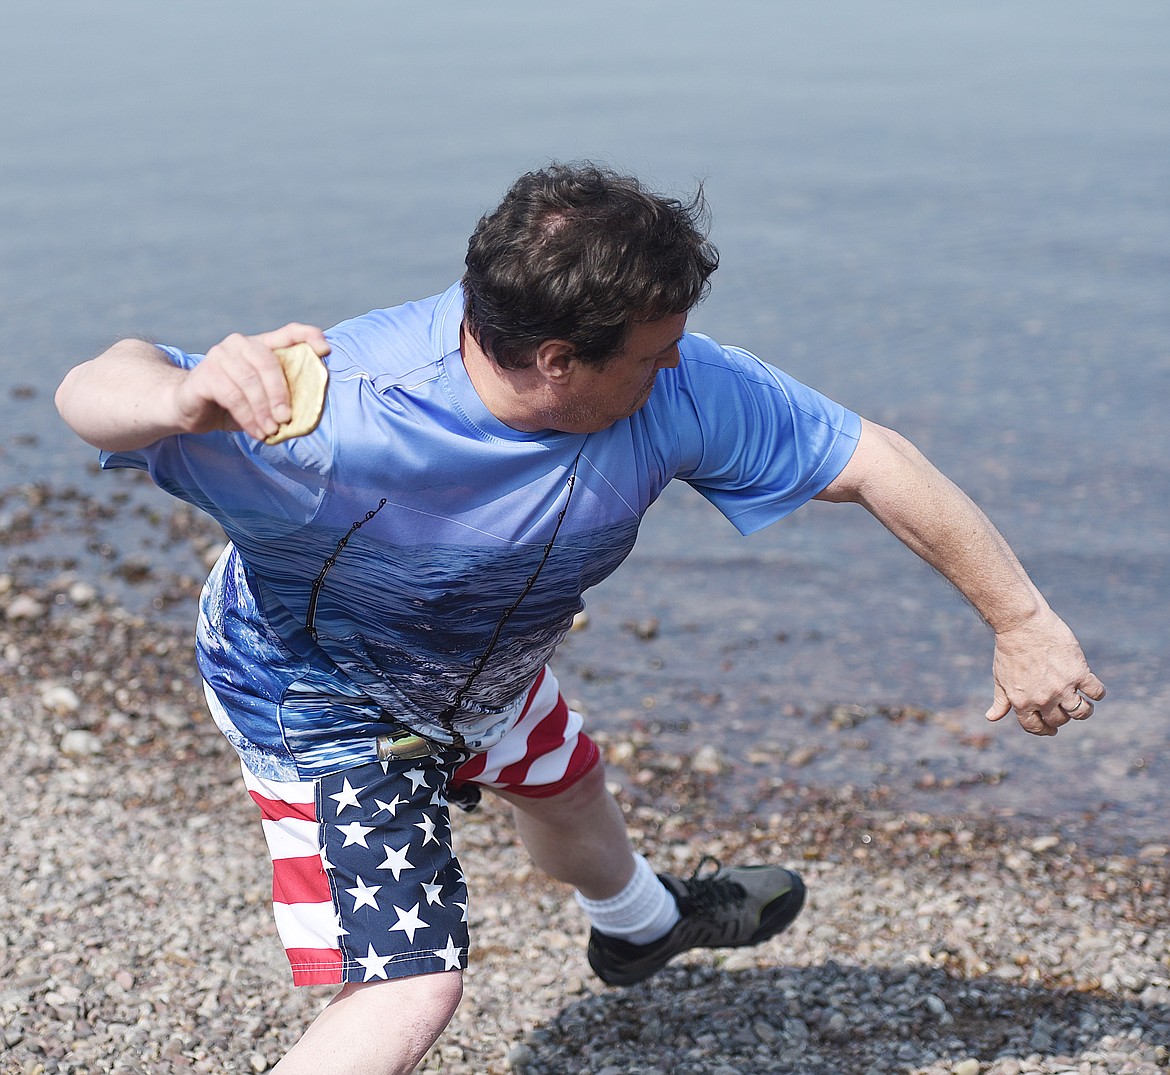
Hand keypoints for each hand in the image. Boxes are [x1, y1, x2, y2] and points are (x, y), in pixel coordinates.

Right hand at [173, 324, 329, 440]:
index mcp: (261, 345)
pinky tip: (256, 432)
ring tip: (271, 431)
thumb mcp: (263, 399)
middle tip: (287, 419)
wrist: (189, 408)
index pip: (289, 332)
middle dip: (281, 394)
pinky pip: (232, 396)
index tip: (325, 351)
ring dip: (264, 410)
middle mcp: (240, 344)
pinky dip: (248, 417)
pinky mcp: (205, 374)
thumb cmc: (235, 403)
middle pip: (268, 362)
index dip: (309, 336)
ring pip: (250, 382)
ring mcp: (220, 355)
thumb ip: (283, 398)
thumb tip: (307, 414)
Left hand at [985, 609, 1105, 735]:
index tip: (1051, 729)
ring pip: (1080, 712)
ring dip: (1083, 711)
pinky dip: (1098, 693)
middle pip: (1059, 720)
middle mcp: (1043, 698)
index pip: (1035, 727)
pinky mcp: (1079, 672)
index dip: (1043, 730)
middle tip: (1063, 706)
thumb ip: (1001, 700)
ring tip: (1082, 702)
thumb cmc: (1008, 650)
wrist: (1020, 623)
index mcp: (1022, 702)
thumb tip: (991, 718)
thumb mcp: (1000, 677)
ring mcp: (1062, 687)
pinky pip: (1097, 692)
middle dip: (1061, 717)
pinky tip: (1092, 687)